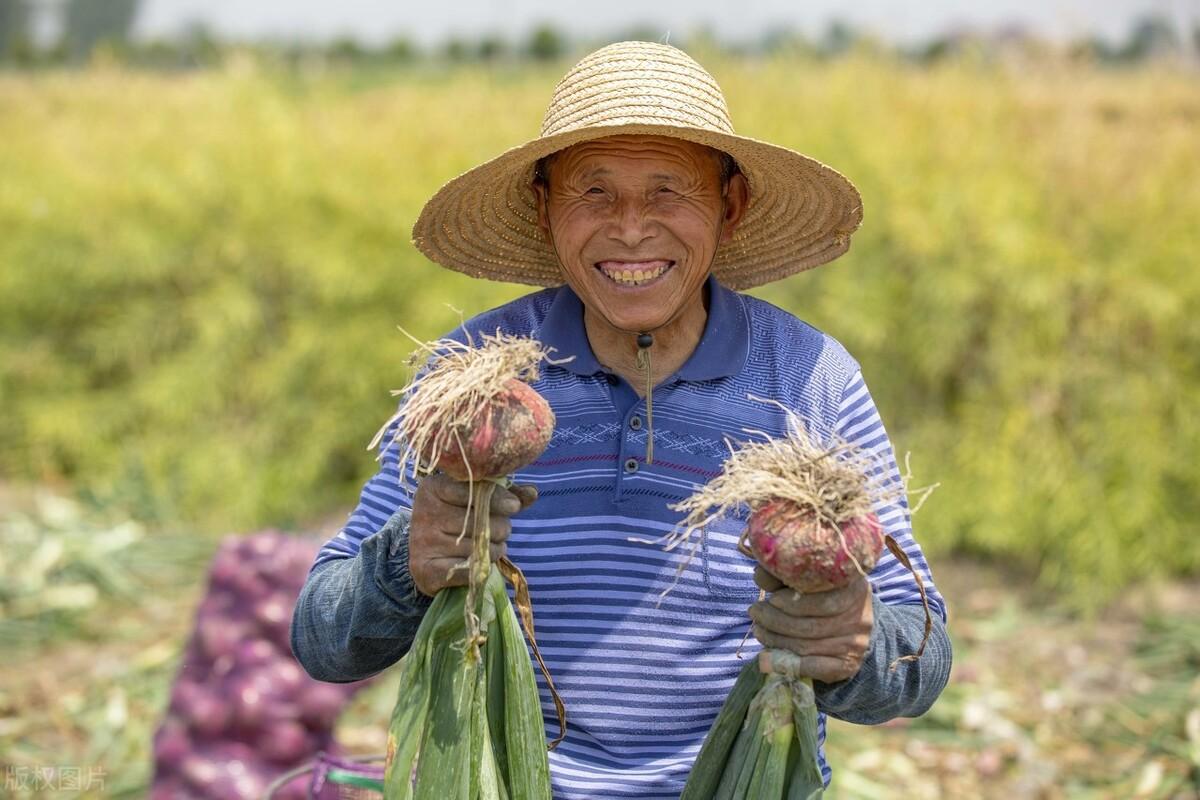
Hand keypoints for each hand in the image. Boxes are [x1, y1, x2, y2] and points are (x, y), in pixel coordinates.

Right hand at [408, 474, 536, 596]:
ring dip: (495, 550)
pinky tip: (482, 563)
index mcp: (433, 488)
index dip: (498, 498)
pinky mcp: (426, 570)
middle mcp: (425, 513)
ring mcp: (423, 542)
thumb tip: (532, 493)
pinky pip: (468, 570)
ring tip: (491, 546)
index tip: (514, 506)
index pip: (472, 490)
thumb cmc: (456, 519)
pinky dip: (482, 569)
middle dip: (501, 528)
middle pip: (480, 521)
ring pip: (478, 548)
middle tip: (500, 531)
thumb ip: (504, 493)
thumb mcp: (475, 500)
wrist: (425, 555)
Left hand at [748, 565, 873, 683]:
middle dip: (775, 620)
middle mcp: (860, 617)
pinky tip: (768, 656)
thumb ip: (785, 577)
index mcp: (854, 589)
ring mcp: (856, 643)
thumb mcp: (807, 581)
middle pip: (811, 625)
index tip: (771, 598)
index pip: (823, 600)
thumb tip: (760, 574)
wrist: (849, 625)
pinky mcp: (847, 665)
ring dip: (775, 640)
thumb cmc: (821, 596)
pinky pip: (813, 668)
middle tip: (755, 613)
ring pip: (807, 646)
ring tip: (758, 630)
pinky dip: (786, 663)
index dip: (793, 602)